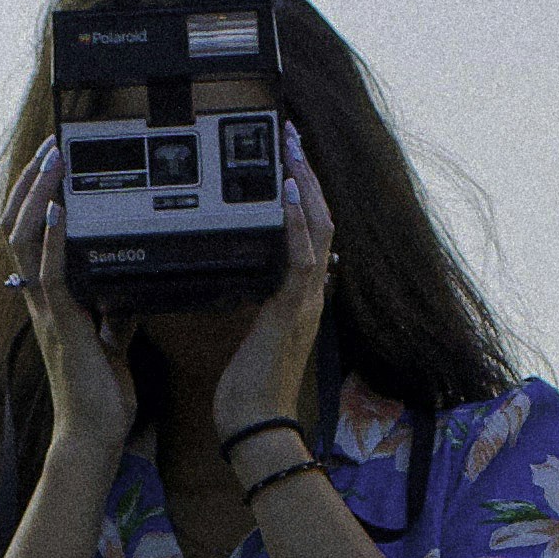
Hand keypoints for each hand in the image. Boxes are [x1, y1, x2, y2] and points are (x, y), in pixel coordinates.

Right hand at [3, 139, 135, 459]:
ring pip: (26, 241)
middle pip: (17, 227)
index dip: (34, 198)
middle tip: (50, 147)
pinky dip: (54, 240)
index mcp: (50, 301)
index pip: (29, 237)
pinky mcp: (63, 325)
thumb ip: (117, 311)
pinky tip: (62, 211)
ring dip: (39, 197)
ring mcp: (48, 311)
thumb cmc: (100, 395)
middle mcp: (40, 300)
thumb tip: (129, 288)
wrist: (94, 435)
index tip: (52, 164)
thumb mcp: (114, 341)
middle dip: (31, 184)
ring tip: (53, 163)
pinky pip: (50, 274)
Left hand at [213, 126, 335, 449]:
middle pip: (322, 218)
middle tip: (291, 133)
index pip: (312, 231)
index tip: (289, 156)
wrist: (254, 424)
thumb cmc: (246, 387)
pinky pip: (301, 259)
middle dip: (307, 172)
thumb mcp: (247, 330)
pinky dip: (296, 223)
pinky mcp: (292, 311)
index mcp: (300, 296)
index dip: (305, 191)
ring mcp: (306, 301)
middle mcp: (311, 293)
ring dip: (305, 184)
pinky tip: (287, 194)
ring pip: (318, 229)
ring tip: (292, 147)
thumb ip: (250, 299)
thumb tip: (237, 271)